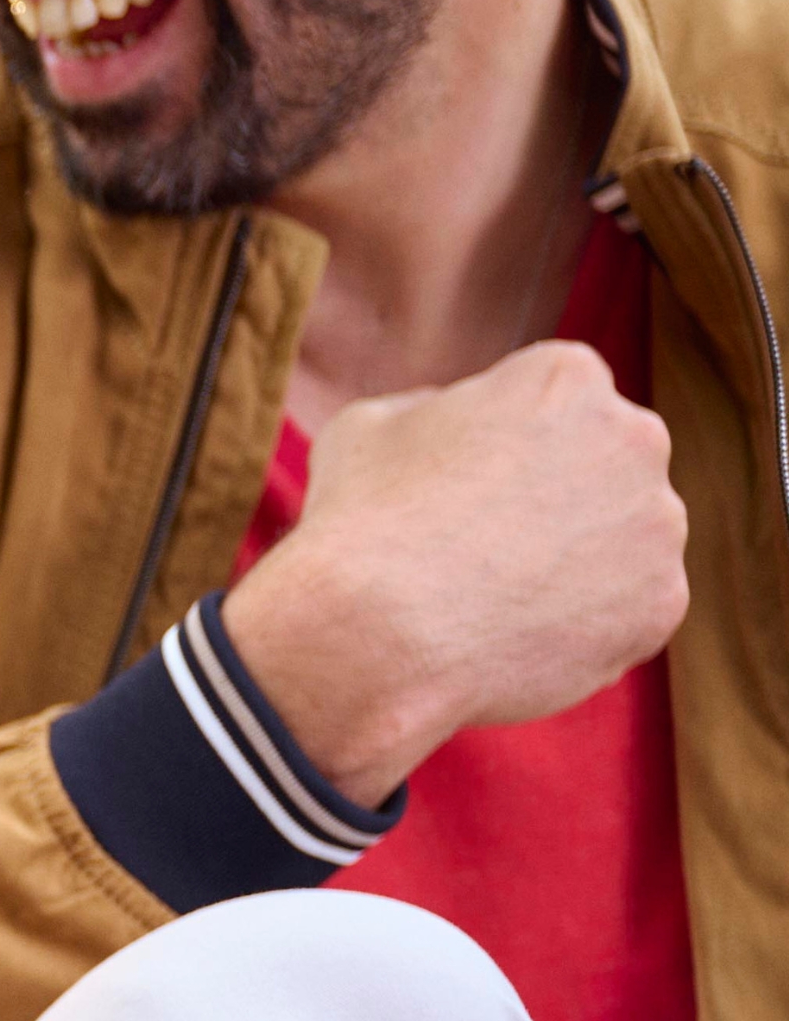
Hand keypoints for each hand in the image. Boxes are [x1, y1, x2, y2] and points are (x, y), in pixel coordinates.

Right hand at [221, 338, 683, 804]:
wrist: (370, 643)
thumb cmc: (357, 523)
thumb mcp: (367, 425)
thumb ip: (432, 407)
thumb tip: (449, 419)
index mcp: (568, 377)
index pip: (556, 398)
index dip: (504, 441)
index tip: (462, 481)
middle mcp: (636, 437)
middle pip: (604, 462)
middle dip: (558, 493)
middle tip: (484, 540)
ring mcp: (660, 525)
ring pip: (621, 536)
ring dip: (574, 558)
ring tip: (495, 595)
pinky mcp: (663, 603)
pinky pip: (627, 607)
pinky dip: (582, 622)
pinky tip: (517, 633)